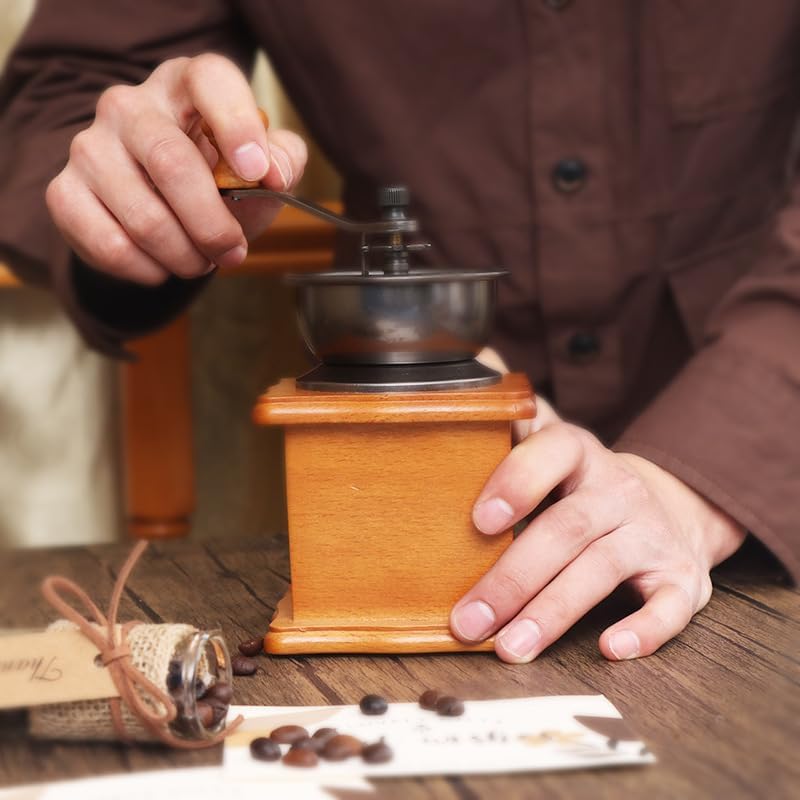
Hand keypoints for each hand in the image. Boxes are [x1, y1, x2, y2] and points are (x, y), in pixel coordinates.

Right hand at [46, 54, 307, 284]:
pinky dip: (149, 270)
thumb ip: (282, 160)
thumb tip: (271, 173)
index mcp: (185, 86)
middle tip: (232, 252)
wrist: (161, 214)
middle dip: (212, 225)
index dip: (237, 125)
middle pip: (171, 163)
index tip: (258, 174)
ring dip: (185, 256)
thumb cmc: (217, 181)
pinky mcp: (65, 193)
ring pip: (144, 217)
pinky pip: (111, 246)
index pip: (210, 80)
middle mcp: (129, 106)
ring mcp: (90, 147)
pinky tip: (163, 266)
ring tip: (199, 260)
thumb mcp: (261, 167)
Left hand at [449, 394, 746, 662]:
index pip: (554, 452)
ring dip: (552, 613)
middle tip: (469, 620)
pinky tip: (609, 650)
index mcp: (581, 456)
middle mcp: (619, 490)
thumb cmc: (584, 490)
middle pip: (565, 529)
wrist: (671, 508)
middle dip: (513, 578)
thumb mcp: (554, 455)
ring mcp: (652, 534)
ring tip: (511, 647)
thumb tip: (469, 406)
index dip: (517, 481)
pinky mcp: (682, 578)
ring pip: (601, 570)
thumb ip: (513, 436)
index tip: (479, 520)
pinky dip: (643, 631)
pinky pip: (668, 607)